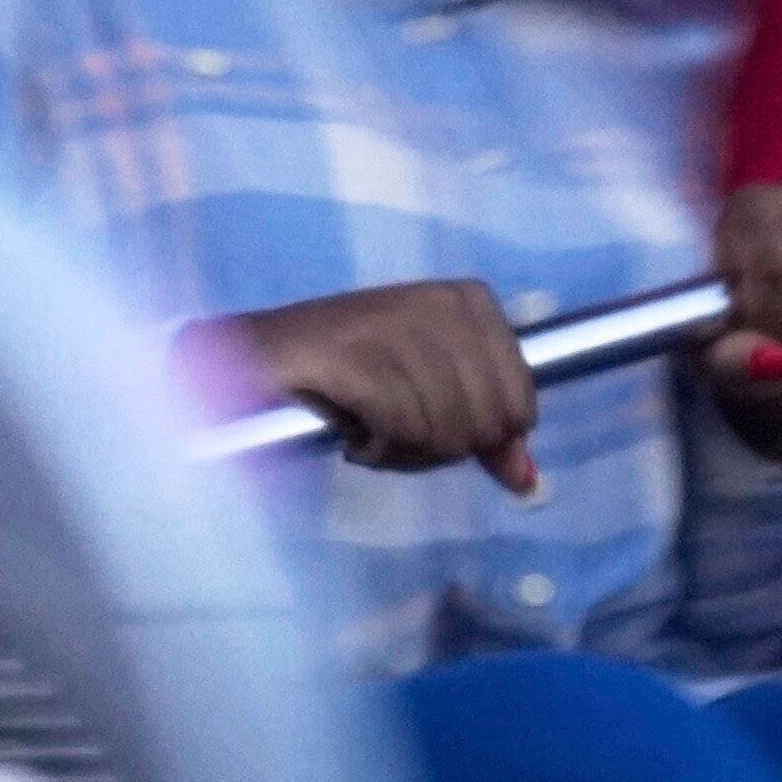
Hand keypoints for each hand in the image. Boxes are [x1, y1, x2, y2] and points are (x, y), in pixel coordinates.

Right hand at [209, 280, 540, 494]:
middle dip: (438, 447)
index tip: (433, 423)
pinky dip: (374, 449)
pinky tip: (352, 432)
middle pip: (486, 423)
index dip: (481, 436)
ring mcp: (399, 326)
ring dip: (401, 450)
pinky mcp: (358, 356)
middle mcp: (441, 304)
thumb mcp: (431, 401)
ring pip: (445, 432)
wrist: (254, 359)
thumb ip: (484, 434)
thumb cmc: (348, 377)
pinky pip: (400, 430)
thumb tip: (527, 479)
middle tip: (394, 428)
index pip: (521, 402)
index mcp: (469, 302)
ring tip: (368, 427)